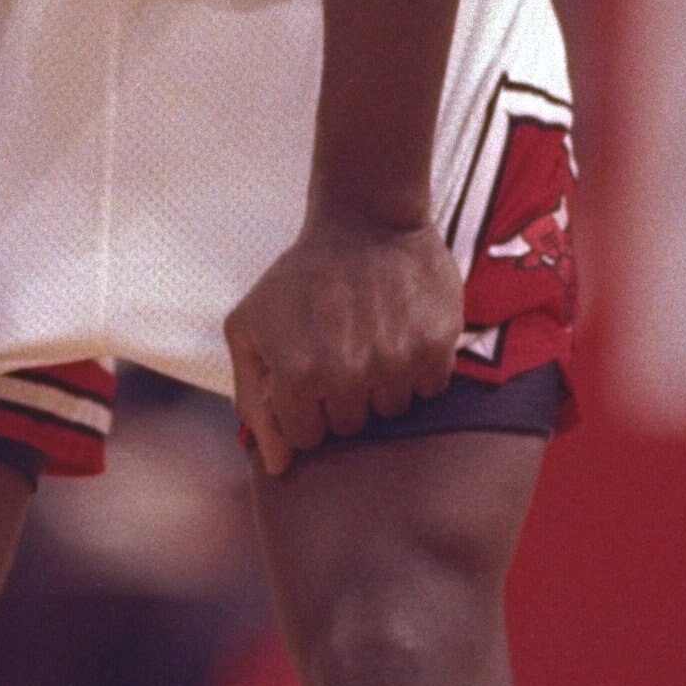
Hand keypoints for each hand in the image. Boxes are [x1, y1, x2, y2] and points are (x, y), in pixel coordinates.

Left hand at [225, 210, 462, 474]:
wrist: (364, 220)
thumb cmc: (300, 280)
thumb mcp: (249, 328)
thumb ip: (253, 399)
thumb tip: (278, 465)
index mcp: (296, 374)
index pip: (308, 437)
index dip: (306, 407)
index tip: (309, 371)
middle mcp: (347, 374)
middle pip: (351, 425)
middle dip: (343, 396)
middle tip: (342, 346)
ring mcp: (395, 361)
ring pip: (392, 410)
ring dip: (381, 380)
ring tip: (370, 334)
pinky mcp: (435, 345)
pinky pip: (429, 388)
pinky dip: (418, 366)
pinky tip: (401, 328)